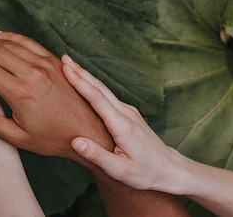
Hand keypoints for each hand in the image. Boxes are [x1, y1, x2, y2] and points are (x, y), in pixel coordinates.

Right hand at [0, 27, 114, 165]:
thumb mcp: (19, 137)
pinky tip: (0, 35)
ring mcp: (46, 64)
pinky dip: (12, 38)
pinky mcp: (56, 62)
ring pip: (11, 45)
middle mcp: (32, 73)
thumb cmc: (53, 139)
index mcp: (20, 92)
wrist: (90, 131)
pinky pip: (30, 43)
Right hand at [62, 56, 186, 193]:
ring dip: (86, 76)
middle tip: (63, 58)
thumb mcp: (120, 171)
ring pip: (104, 90)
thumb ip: (97, 156)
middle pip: (100, 88)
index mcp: (122, 125)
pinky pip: (108, 96)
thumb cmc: (145, 173)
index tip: (66, 69)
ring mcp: (129, 111)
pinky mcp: (129, 114)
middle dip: (80, 72)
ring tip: (69, 65)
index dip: (80, 83)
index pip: (97, 98)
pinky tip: (84, 83)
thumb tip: (75, 141)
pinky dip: (93, 86)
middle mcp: (126, 113)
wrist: (170, 169)